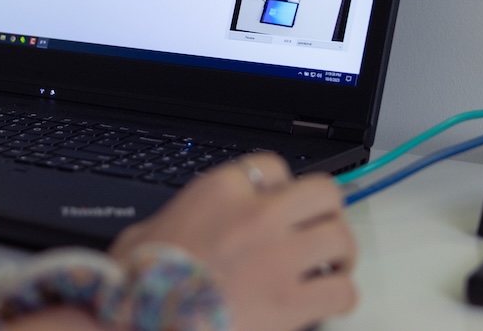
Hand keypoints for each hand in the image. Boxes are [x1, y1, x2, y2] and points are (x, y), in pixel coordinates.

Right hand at [110, 153, 356, 329]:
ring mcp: (278, 257)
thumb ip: (181, 217)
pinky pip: (342, 290)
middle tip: (320, 230)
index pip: (274, 167)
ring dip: (340, 254)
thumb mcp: (147, 231)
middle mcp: (256, 215)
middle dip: (327, 212)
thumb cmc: (140, 283)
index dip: (281, 188)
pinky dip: (340, 297)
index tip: (280, 207)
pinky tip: (325, 301)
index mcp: (219, 191)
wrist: (143, 320)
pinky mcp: (291, 301)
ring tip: (330, 268)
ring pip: (341, 238)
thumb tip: (185, 223)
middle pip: (323, 192)